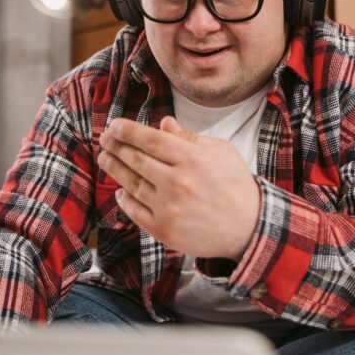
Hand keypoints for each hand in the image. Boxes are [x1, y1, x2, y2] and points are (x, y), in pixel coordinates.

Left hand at [97, 116, 260, 259]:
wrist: (249, 228)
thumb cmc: (235, 185)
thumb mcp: (221, 152)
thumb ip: (189, 138)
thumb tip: (164, 123)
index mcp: (192, 159)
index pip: (150, 139)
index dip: (127, 131)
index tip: (114, 126)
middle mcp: (177, 182)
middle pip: (135, 159)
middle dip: (115, 146)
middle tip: (105, 139)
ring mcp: (168, 208)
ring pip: (131, 183)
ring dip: (114, 168)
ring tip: (106, 158)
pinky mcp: (164, 230)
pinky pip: (134, 211)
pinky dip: (124, 199)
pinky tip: (120, 190)